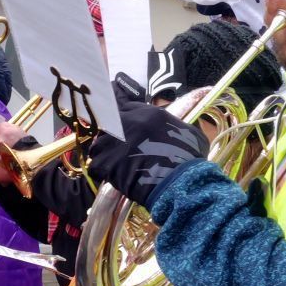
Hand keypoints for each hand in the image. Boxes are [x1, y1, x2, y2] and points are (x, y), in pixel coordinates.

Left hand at [87, 91, 208, 210]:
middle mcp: (126, 123)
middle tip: (118, 147)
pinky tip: (112, 177)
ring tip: (114, 164)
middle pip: (107, 123)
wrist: (180, 182)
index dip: (119, 111)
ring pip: (98, 145)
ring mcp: (113, 143)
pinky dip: (101, 173)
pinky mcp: (106, 163)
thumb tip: (176, 131)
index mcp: (148, 113)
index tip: (117, 116)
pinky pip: (95, 166)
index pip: (123, 103)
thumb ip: (176, 127)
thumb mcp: (190, 133)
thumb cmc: (190, 159)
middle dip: (110, 135)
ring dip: (104, 154)